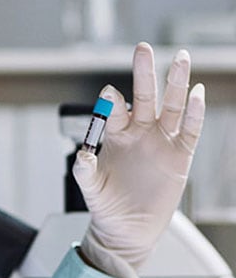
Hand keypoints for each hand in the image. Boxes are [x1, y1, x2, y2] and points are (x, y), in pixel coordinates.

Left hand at [73, 42, 205, 277]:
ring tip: (180, 58)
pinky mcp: (180, 156)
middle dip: (144, 73)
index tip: (110, 93)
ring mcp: (161, 141)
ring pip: (171, 106)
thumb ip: (84, 170)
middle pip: (144, 96)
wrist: (127, 228)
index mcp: (115, 135)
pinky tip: (197, 94)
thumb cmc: (106, 204)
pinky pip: (191, 131)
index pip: (114, 111)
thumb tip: (81, 154)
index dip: (112, 102)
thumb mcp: (91, 188)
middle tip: (142, 49)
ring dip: (176, 83)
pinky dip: (196, 113)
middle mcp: (140, 132)